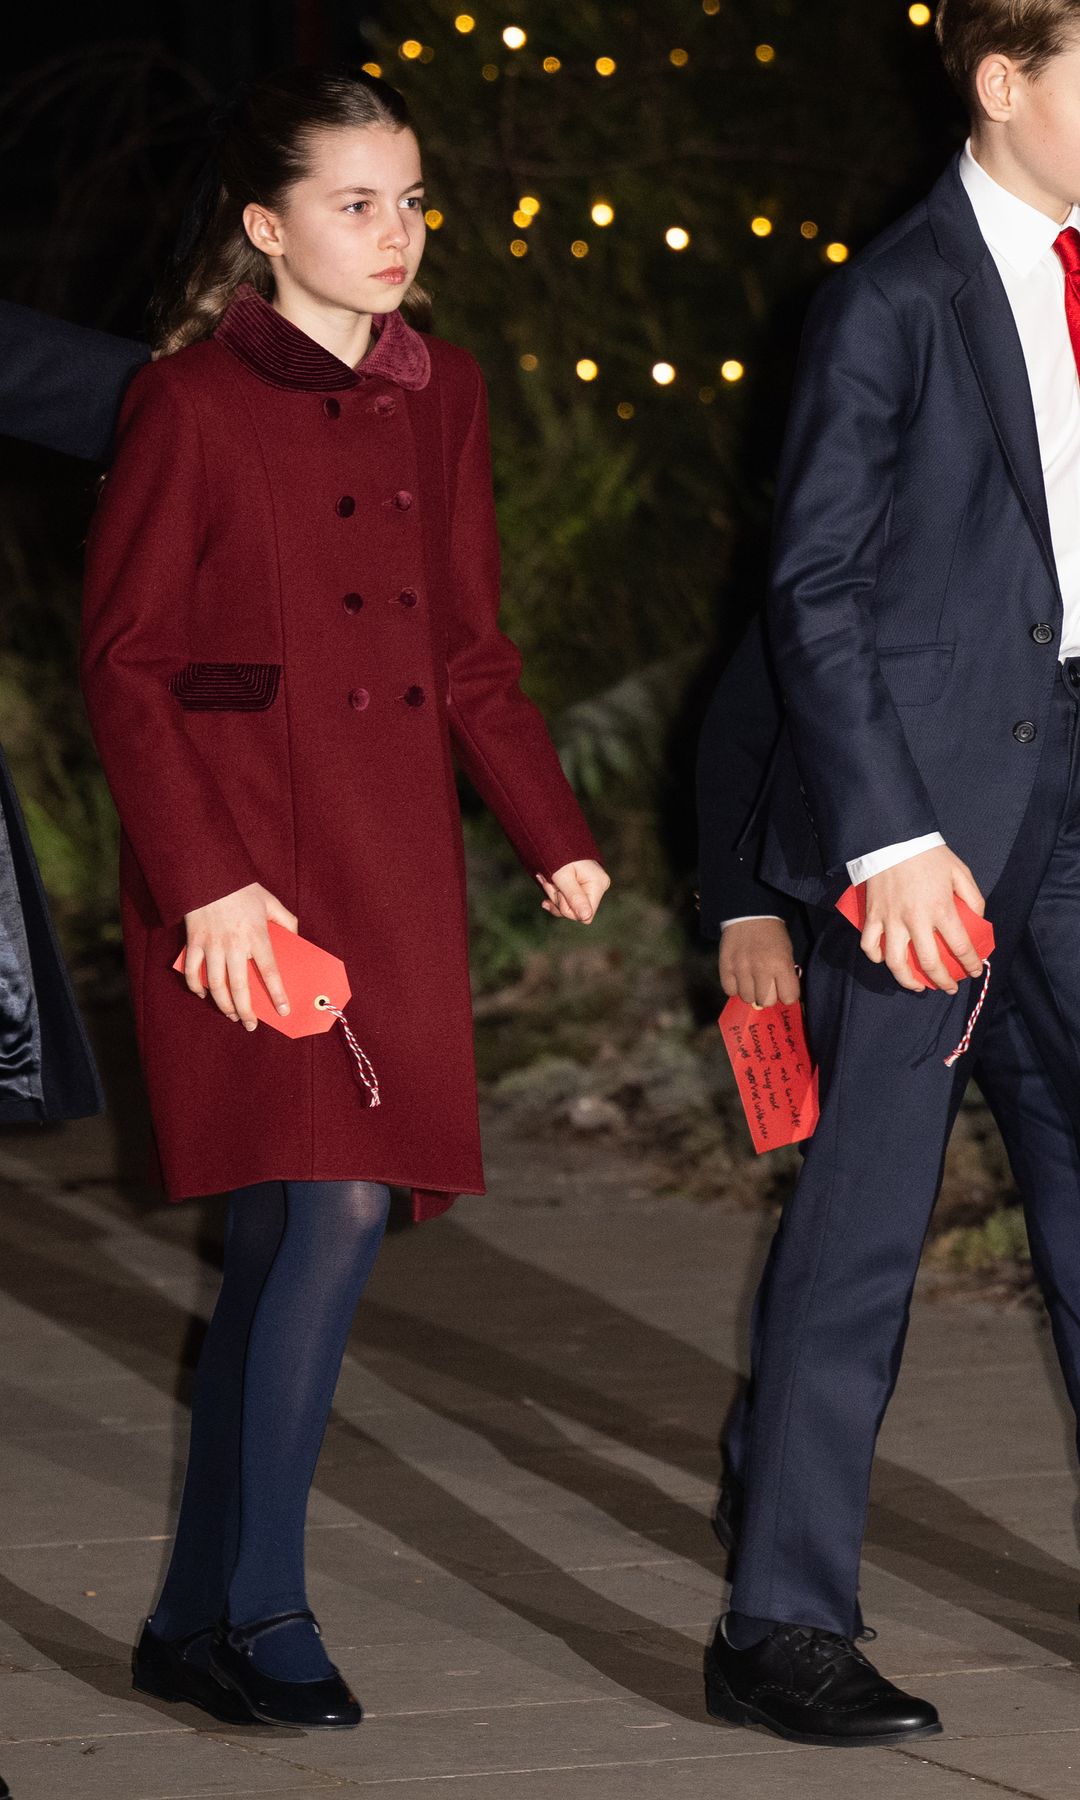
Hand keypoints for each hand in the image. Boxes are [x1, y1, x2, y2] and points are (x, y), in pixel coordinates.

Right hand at [183, 882, 298, 1028]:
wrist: (208, 873)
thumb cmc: (241, 888)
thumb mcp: (270, 901)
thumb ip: (286, 920)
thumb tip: (296, 938)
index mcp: (256, 936)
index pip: (269, 972)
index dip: (277, 994)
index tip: (283, 1010)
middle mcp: (234, 945)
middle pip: (240, 987)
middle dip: (246, 1011)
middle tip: (251, 1025)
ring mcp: (212, 946)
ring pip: (216, 985)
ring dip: (224, 1005)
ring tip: (232, 1015)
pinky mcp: (194, 943)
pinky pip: (193, 972)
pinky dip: (197, 987)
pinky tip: (205, 994)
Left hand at [537, 859, 610, 923]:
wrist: (553, 837)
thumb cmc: (558, 853)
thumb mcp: (563, 877)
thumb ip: (574, 898)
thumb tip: (586, 918)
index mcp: (598, 884)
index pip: (585, 915)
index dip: (568, 908)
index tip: (558, 892)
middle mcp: (598, 887)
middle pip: (576, 913)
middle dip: (558, 900)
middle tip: (549, 882)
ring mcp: (590, 887)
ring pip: (570, 908)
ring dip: (554, 896)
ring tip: (547, 880)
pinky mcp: (581, 886)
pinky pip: (568, 901)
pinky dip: (555, 895)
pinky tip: (548, 885)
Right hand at [720, 919, 801, 1008]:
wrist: (749, 913)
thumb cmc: (772, 934)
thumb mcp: (787, 952)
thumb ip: (786, 974)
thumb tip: (782, 996)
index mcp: (781, 964)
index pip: (788, 998)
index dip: (787, 994)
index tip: (784, 988)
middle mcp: (761, 969)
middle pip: (766, 1001)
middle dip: (768, 995)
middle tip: (767, 984)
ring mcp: (741, 968)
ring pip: (747, 998)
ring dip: (751, 991)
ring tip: (752, 979)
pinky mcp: (725, 966)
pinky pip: (730, 991)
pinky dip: (735, 987)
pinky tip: (739, 977)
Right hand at [862, 845, 984, 994]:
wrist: (893, 838)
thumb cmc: (929, 855)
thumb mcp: (960, 872)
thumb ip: (973, 899)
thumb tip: (977, 921)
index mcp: (941, 909)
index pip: (961, 947)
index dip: (971, 964)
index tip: (975, 971)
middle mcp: (916, 920)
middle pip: (930, 963)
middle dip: (943, 981)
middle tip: (949, 987)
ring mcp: (891, 920)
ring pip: (896, 963)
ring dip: (908, 980)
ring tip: (917, 986)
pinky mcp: (873, 916)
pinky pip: (870, 945)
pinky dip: (877, 958)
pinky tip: (887, 961)